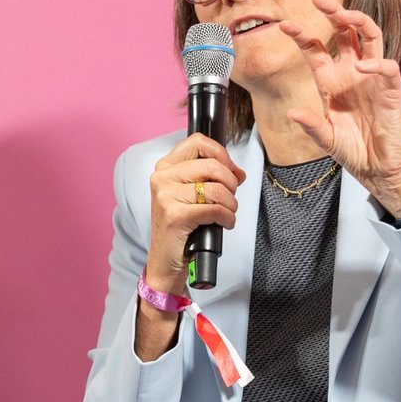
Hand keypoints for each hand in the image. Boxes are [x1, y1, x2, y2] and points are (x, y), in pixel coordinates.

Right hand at [145, 133, 246, 295]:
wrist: (165, 260)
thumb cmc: (181, 226)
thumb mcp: (190, 194)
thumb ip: (209, 176)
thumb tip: (238, 172)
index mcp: (165, 167)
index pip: (197, 142)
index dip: (221, 154)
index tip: (230, 170)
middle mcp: (162, 178)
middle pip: (212, 165)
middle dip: (231, 183)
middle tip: (230, 197)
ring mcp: (166, 197)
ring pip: (217, 189)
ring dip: (231, 204)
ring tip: (227, 213)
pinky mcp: (175, 216)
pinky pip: (215, 210)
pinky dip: (227, 218)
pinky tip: (224, 223)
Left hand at [278, 0, 400, 219]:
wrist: (376, 167)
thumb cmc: (351, 149)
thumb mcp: (325, 138)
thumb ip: (311, 125)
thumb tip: (293, 113)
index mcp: (330, 80)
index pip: (315, 49)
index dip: (301, 35)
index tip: (285, 24)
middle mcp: (350, 73)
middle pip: (344, 32)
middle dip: (333, 13)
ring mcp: (372, 78)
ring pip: (370, 37)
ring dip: (359, 21)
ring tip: (346, 14)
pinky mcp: (390, 90)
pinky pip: (387, 68)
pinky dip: (376, 64)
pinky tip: (363, 66)